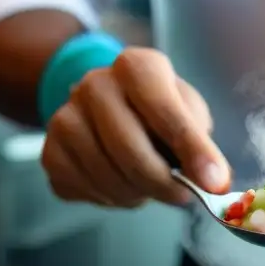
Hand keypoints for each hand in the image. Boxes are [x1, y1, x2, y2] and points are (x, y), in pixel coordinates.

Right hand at [41, 47, 229, 206]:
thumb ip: (200, 143)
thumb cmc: (158, 110)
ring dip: (136, 194)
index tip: (214, 183)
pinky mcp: (50, 152)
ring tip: (147, 184)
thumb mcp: (188, 112)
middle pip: (130, 151)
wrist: (107, 103)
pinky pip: (86, 191)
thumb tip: (214, 181)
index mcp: (136, 66)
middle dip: (163, 184)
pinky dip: (110, 199)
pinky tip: (120, 184)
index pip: (165, 111)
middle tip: (182, 196)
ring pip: (107, 177)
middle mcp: (94, 84)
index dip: (193, 150)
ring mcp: (64, 117)